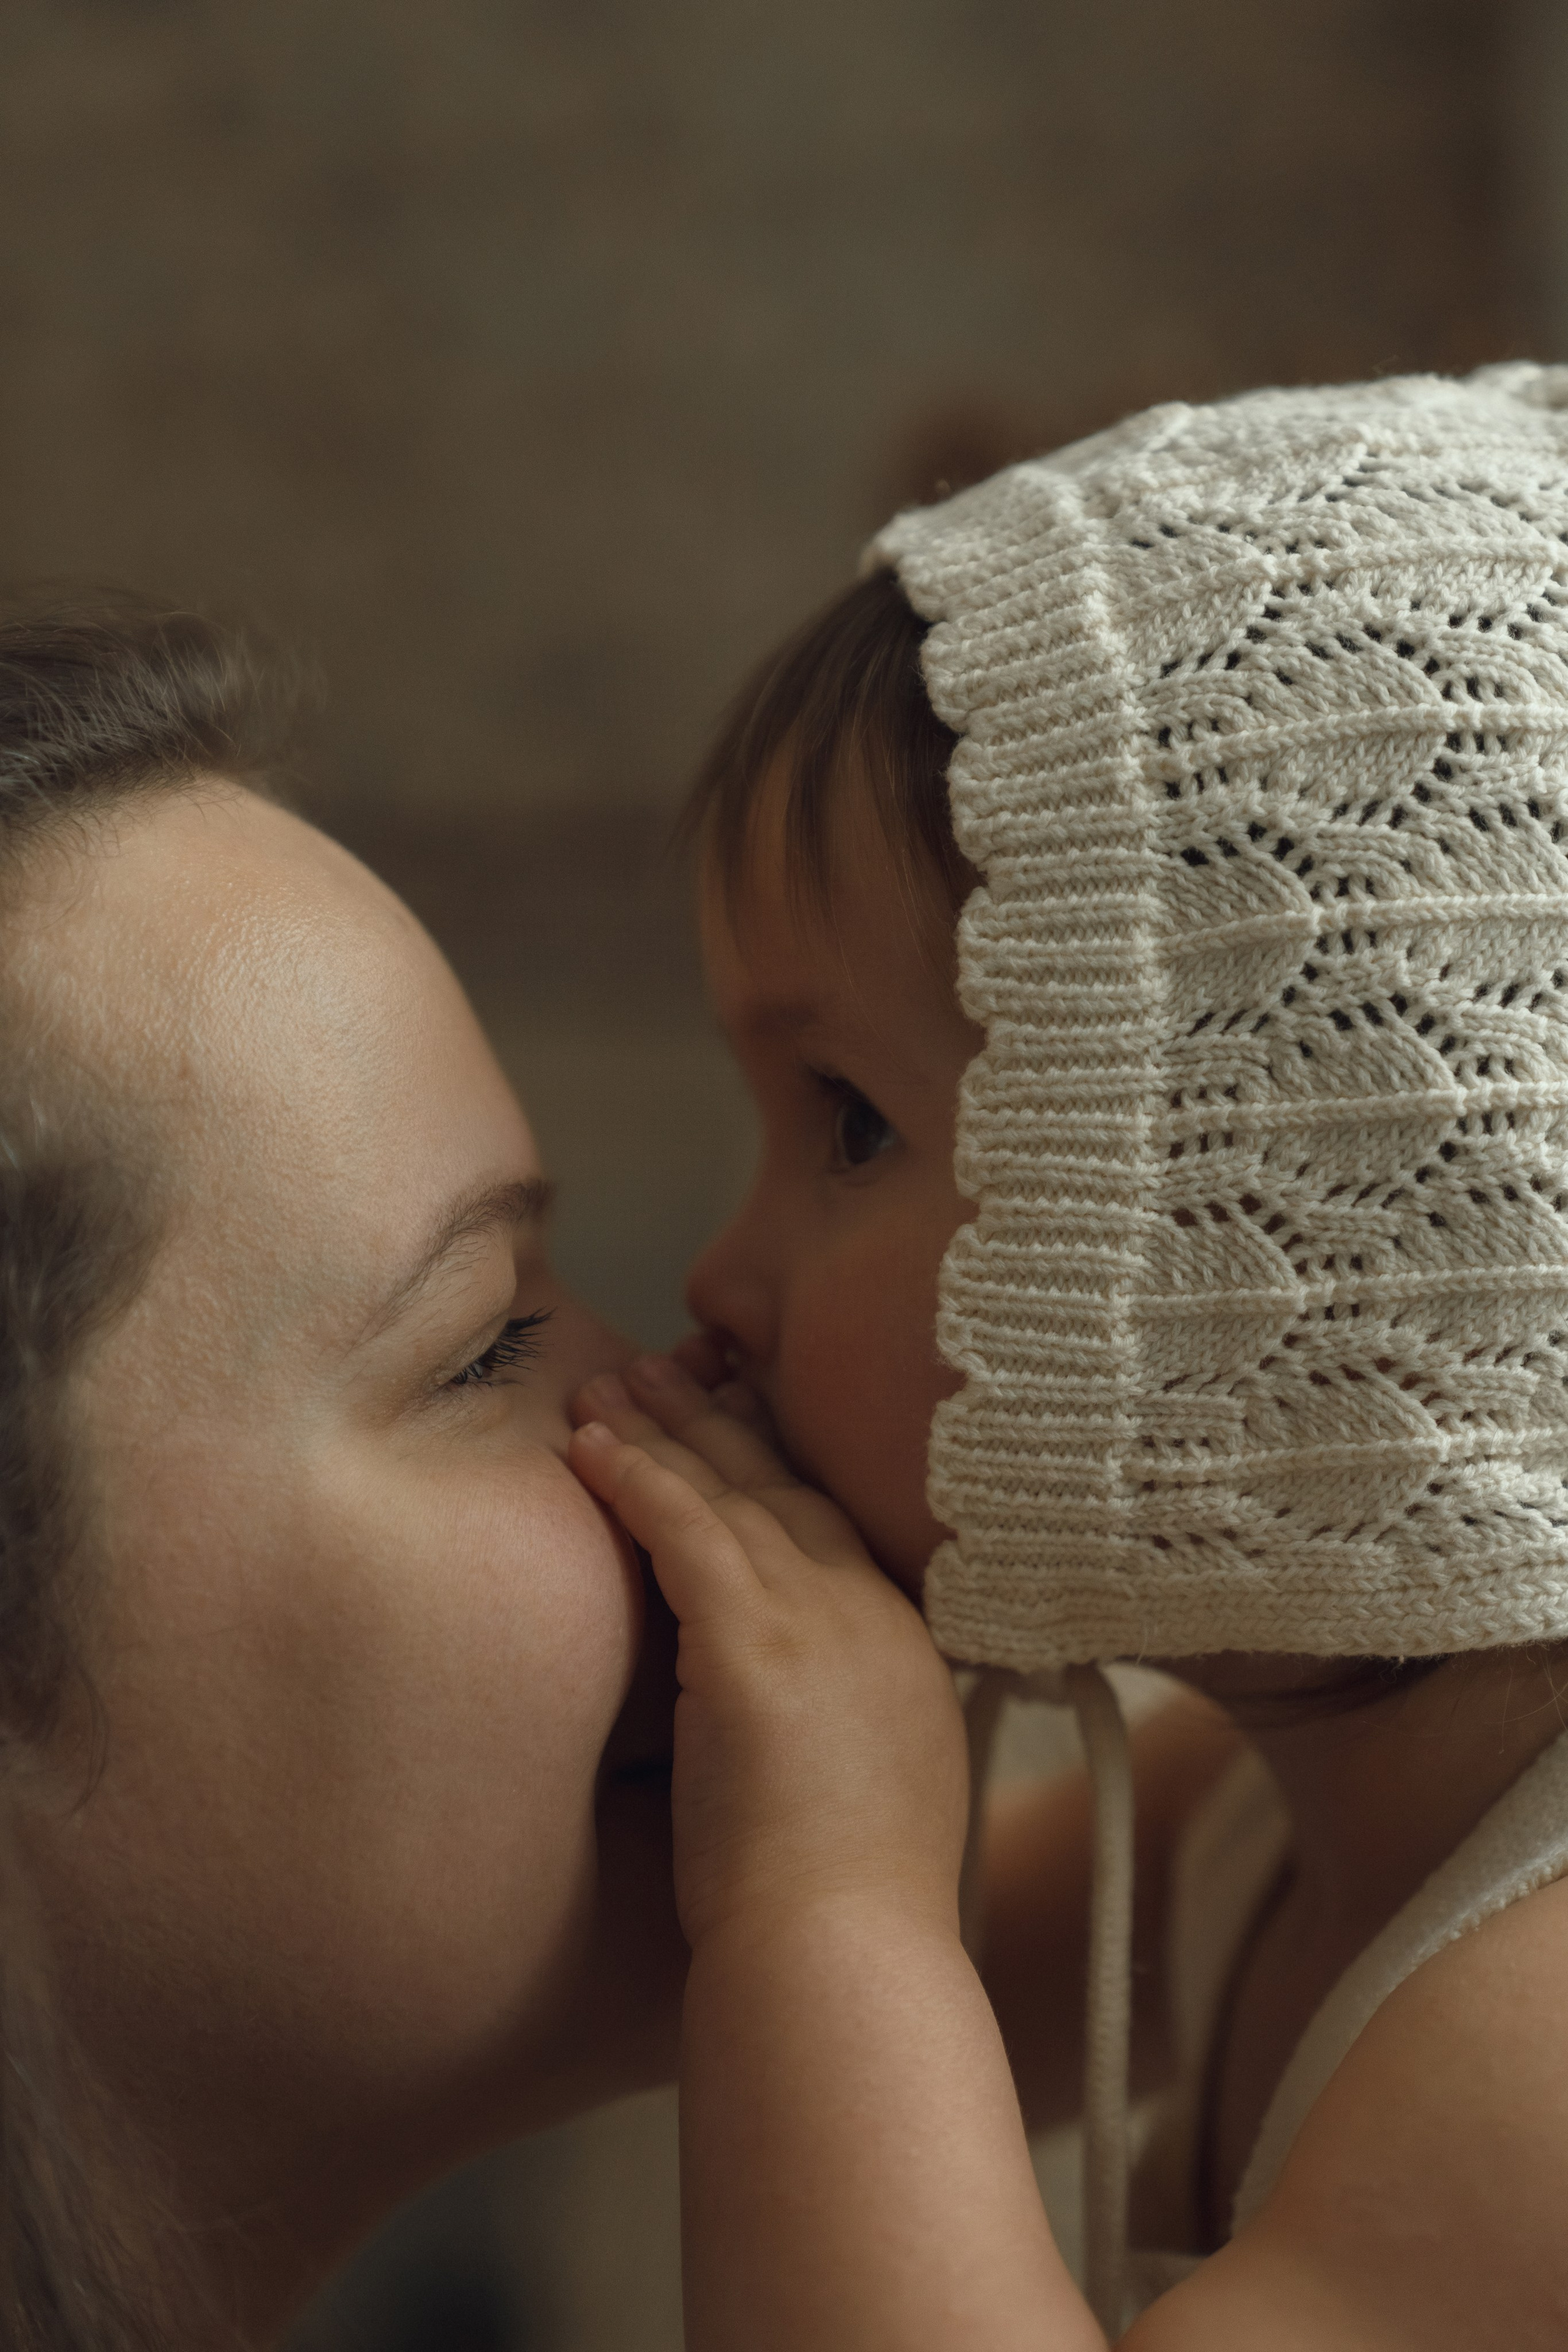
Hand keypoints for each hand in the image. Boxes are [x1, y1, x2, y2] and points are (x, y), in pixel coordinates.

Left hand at [569, 1355, 967, 1954]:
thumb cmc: (848, 1911)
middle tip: (665, 1366)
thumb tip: (805, 1728)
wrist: (846, 1956)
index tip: (734, 1413)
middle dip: (718, 1422)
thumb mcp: (875, 1791)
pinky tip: (593, 1446)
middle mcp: (871, 1615)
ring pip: (733, 1495)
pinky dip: (640, 1481)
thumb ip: (846, 1730)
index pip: (834, 1522)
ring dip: (665, 1432)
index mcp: (905, 1647)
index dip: (778, 1461)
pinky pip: (688, 1532)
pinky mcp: (754, 1645)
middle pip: (786, 1487)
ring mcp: (820, 1622)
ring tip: (609, 1385)